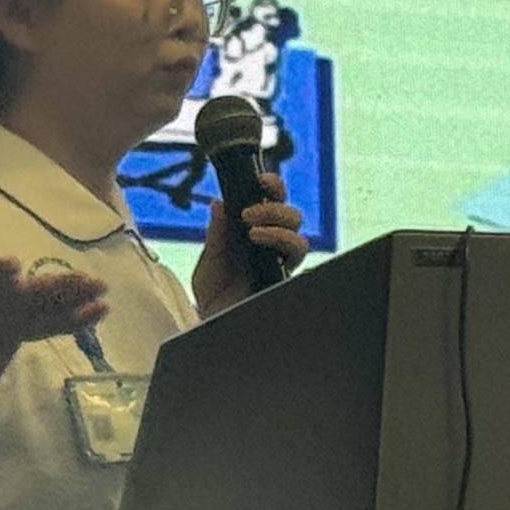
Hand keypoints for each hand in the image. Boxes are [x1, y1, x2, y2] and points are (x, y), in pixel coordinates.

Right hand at [0, 215, 108, 360]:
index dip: (2, 269)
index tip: (12, 261)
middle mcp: (13, 303)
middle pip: (37, 295)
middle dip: (61, 287)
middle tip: (86, 278)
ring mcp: (31, 318)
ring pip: (57, 310)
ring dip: (81, 301)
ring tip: (104, 287)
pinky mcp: (46, 326)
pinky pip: (67, 325)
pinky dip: (86, 318)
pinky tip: (106, 306)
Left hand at [195, 167, 305, 318]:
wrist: (214, 330)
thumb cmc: (214, 297)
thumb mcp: (209, 261)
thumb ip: (217, 235)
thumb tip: (219, 203)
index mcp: (256, 236)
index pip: (273, 205)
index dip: (272, 188)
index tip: (260, 179)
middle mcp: (274, 250)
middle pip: (293, 218)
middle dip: (275, 208)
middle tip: (249, 213)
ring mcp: (282, 268)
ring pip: (300, 239)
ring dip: (279, 227)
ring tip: (253, 232)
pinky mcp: (285, 283)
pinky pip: (297, 262)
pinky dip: (282, 244)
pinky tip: (261, 246)